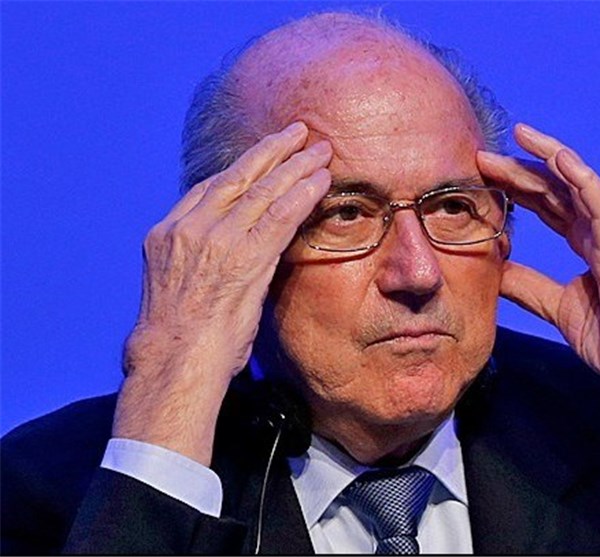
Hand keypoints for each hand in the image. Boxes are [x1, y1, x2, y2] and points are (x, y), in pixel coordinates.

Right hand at [115, 122, 331, 464]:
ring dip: (295, 166)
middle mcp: (189, 227)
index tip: (264, 156)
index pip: (210, 188)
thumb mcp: (180, 289)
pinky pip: (280, 215)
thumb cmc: (178, 339)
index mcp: (168, 233)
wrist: (172, 363)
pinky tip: (322, 179)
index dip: (243, 168)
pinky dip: (303, 194)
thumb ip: (205, 262)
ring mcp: (215, 239)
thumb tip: (236, 258)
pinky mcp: (244, 256)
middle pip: (238, 176)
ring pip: (263, 189)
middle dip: (272, 151)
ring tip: (319, 148)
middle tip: (298, 132)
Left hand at [478, 123, 599, 443]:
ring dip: (549, 159)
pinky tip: (561, 160)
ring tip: (520, 137)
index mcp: (587, 244)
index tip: (484, 175)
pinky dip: (583, 180)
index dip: (517, 188)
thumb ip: (528, 286)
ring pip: (580, 185)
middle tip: (484, 155)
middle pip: (557, 190)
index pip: (548, 205)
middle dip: (521, 170)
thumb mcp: (556, 307)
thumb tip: (496, 270)